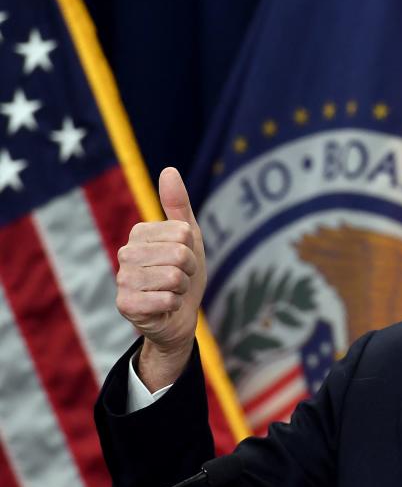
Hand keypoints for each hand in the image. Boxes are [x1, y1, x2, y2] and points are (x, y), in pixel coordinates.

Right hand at [116, 167, 205, 389]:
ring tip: (172, 292)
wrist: (177, 317)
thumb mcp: (189, 238)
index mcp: (139, 233)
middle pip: (179, 254)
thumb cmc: (183, 275)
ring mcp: (123, 279)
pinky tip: (164, 307)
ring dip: (182, 289)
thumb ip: (178, 205)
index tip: (184, 261)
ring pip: (173, 277)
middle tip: (180, 280)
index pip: (183, 233)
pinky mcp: (125, 305)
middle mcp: (125, 253)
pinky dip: (174, 305)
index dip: (192, 251)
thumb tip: (169, 170)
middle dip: (189, 271)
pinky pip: (166, 299)